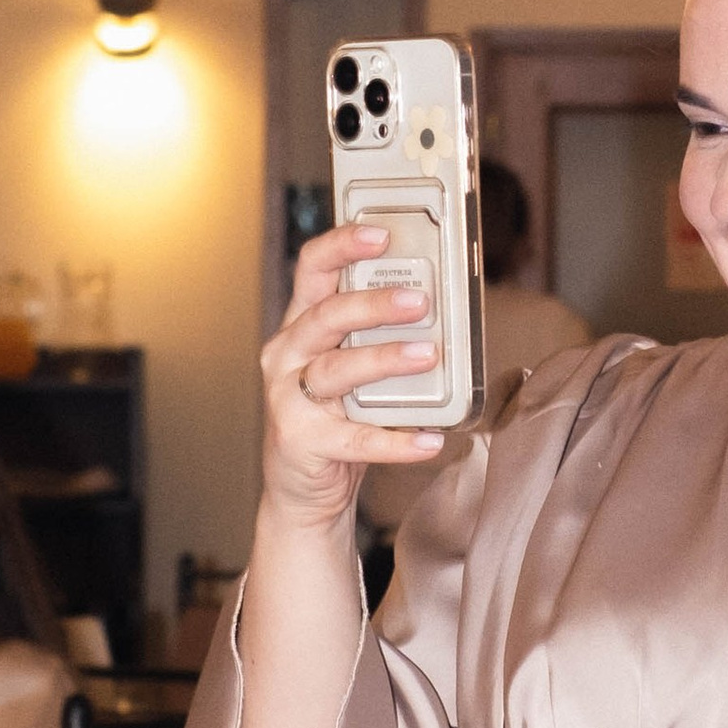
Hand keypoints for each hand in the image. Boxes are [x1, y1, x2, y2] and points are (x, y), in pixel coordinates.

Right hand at [259, 223, 442, 533]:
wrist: (302, 493)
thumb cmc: (335, 420)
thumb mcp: (350, 369)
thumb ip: (375, 337)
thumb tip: (440, 305)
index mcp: (300, 326)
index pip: (312, 269)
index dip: (342, 245)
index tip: (380, 234)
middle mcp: (287, 356)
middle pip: (327, 316)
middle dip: (374, 305)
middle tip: (420, 301)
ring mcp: (289, 400)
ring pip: (337, 370)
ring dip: (385, 360)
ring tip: (428, 355)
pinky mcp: (303, 442)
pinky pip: (355, 438)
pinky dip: (396, 441)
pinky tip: (430, 440)